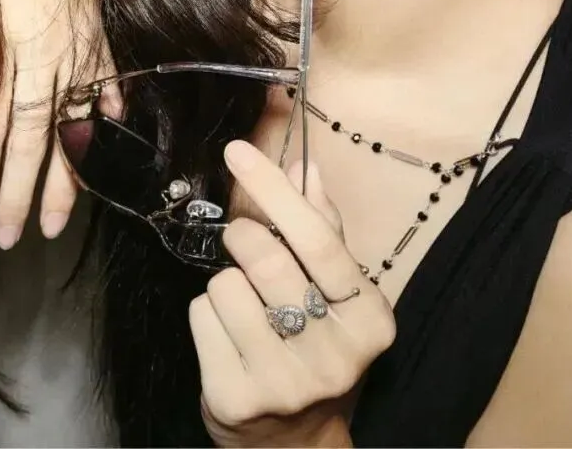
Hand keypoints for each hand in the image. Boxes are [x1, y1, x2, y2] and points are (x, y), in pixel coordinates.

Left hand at [189, 140, 394, 447]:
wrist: (290, 440)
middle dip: (243, 236)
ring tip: (244, 306)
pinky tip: (227, 337)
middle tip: (242, 239)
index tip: (238, 151)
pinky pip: (201, 318)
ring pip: (226, 287)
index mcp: (370, 320)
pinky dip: (206, 314)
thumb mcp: (333, 292)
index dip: (274, 190)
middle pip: (267, 260)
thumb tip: (305, 168)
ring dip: (225, 283)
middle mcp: (336, 357)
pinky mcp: (237, 400)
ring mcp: (286, 384)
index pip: (319, 240)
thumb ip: (322, 227)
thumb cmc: (313, 344)